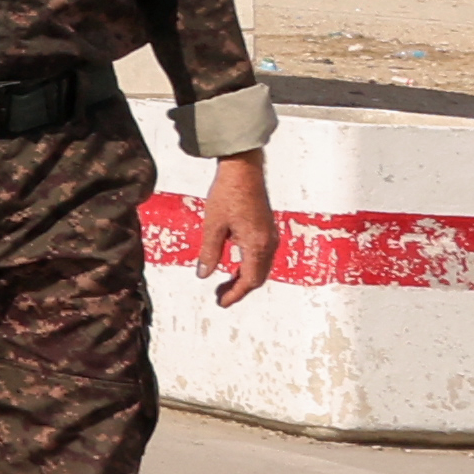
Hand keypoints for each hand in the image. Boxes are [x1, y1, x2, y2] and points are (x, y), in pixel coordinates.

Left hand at [192, 148, 275, 303]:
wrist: (244, 170)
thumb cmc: (228, 194)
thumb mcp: (213, 226)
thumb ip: (209, 252)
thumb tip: (203, 275)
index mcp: (257, 245)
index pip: (250, 280)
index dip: (235, 294)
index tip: (221, 302)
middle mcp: (268, 243)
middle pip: (258, 277)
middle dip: (239, 289)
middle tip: (219, 296)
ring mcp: (270, 236)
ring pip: (261, 267)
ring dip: (244, 278)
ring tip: (223, 284)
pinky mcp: (267, 229)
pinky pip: (261, 256)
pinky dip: (249, 266)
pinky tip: (234, 265)